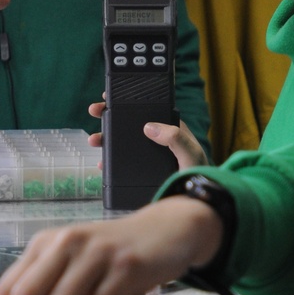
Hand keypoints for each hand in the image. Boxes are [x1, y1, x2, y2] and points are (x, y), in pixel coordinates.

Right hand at [88, 98, 207, 168]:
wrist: (195, 197)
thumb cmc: (200, 173)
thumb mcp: (191, 153)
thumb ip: (175, 139)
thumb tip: (149, 126)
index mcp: (170, 129)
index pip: (146, 110)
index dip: (127, 102)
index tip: (110, 96)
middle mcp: (157, 139)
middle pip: (129, 123)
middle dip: (109, 117)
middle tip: (94, 111)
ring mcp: (148, 155)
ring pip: (122, 142)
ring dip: (105, 138)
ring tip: (94, 140)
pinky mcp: (141, 170)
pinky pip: (121, 162)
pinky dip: (109, 161)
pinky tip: (102, 162)